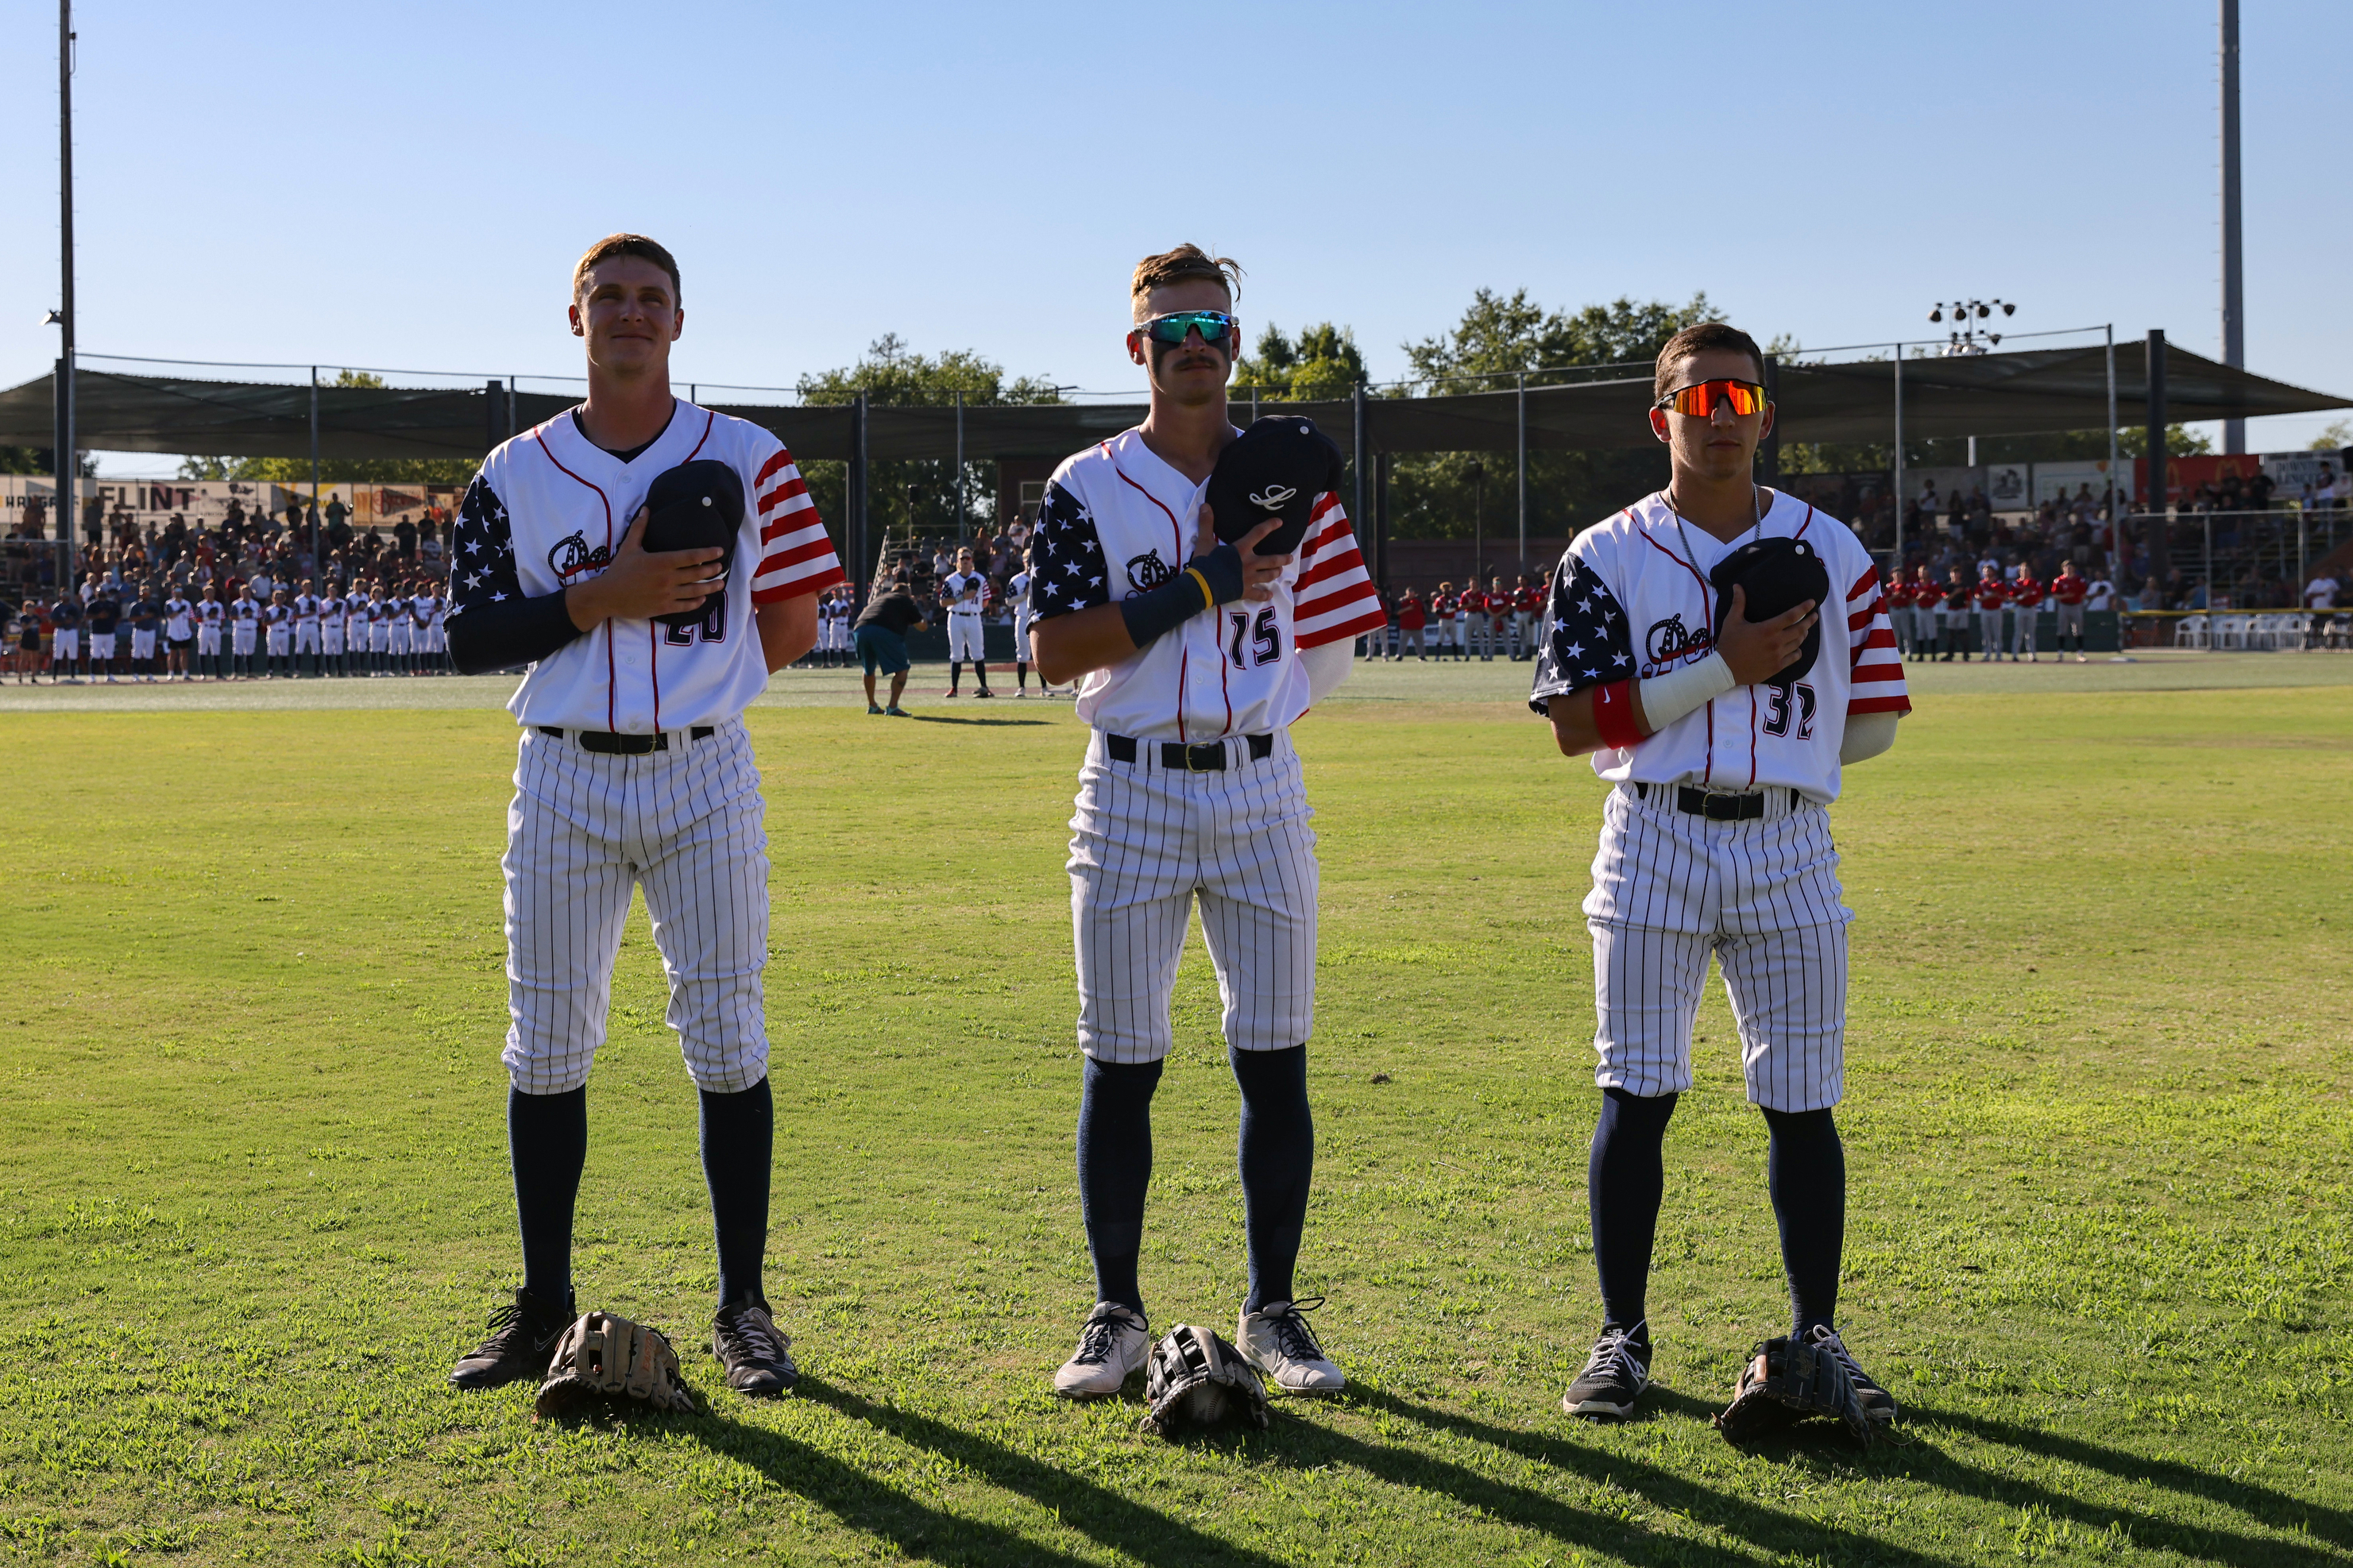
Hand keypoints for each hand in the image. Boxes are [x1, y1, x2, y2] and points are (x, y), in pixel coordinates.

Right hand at [565, 506, 723, 629]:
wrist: (607, 596)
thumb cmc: (618, 570)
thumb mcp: (629, 547)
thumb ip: (639, 528)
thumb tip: (645, 509)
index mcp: (661, 561)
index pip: (691, 556)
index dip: (708, 554)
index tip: (719, 551)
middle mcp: (667, 578)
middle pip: (697, 574)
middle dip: (712, 570)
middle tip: (721, 567)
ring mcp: (667, 594)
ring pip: (695, 592)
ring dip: (710, 588)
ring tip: (720, 584)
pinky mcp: (663, 608)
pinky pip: (685, 606)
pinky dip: (696, 603)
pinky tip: (702, 600)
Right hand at [1194, 505, 1289, 602]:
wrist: (1202, 586)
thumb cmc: (1205, 562)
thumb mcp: (1204, 541)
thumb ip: (1206, 523)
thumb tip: (1205, 505)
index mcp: (1242, 549)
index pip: (1258, 533)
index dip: (1270, 526)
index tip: (1280, 522)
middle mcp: (1250, 563)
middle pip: (1271, 560)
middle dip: (1282, 558)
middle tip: (1290, 558)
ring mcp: (1249, 579)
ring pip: (1268, 576)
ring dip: (1275, 573)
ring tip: (1280, 571)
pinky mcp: (1245, 592)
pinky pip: (1258, 595)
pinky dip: (1264, 595)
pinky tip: (1269, 595)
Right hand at [1714, 583, 1816, 685]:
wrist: (1725, 670)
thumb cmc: (1728, 644)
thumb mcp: (1731, 621)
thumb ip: (1738, 603)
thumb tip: (1737, 586)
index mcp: (1767, 629)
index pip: (1792, 616)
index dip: (1804, 608)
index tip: (1812, 603)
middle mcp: (1776, 642)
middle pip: (1800, 629)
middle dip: (1809, 621)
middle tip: (1814, 616)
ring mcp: (1778, 656)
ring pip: (1798, 643)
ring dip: (1803, 635)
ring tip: (1804, 630)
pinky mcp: (1777, 667)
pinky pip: (1794, 657)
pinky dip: (1798, 651)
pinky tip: (1797, 649)